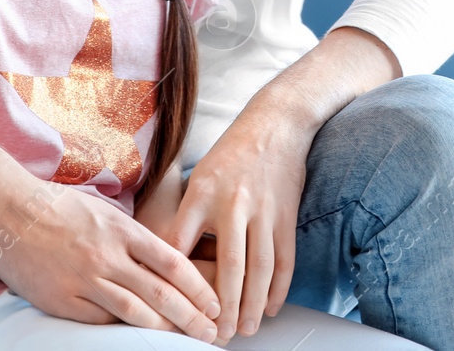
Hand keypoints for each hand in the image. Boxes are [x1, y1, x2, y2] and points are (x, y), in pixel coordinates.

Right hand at [0, 169, 221, 337]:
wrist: (8, 208)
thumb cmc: (60, 206)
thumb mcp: (106, 210)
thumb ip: (134, 237)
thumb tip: (166, 261)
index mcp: (123, 230)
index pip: (172, 262)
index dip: (198, 286)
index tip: (215, 302)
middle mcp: (107, 255)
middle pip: (160, 292)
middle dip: (192, 315)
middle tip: (212, 331)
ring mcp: (84, 279)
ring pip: (134, 311)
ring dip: (165, 329)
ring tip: (187, 340)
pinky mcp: (62, 300)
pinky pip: (100, 320)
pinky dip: (124, 329)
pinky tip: (142, 338)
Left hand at [166, 108, 313, 341]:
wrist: (276, 124)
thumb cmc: (232, 153)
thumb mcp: (199, 178)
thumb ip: (186, 217)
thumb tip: (167, 257)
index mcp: (202, 194)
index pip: (182, 246)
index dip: (176, 282)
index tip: (171, 309)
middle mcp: (233, 204)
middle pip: (228, 267)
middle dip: (223, 307)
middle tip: (217, 335)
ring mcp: (264, 210)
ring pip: (259, 268)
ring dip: (253, 304)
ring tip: (245, 329)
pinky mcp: (286, 214)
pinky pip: (284, 258)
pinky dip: (279, 286)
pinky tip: (271, 306)